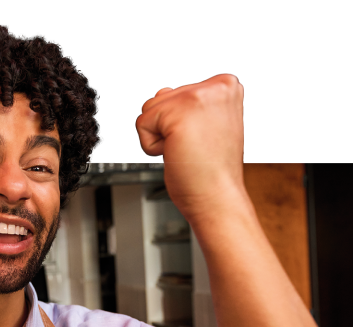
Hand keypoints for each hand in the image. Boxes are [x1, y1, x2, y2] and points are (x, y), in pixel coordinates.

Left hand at [135, 74, 245, 223]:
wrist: (217, 198)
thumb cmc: (211, 171)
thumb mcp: (205, 125)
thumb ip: (185, 104)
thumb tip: (162, 92)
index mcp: (226, 85)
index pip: (178, 93)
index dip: (179, 122)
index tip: (200, 140)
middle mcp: (218, 85)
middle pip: (161, 97)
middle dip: (168, 128)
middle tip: (193, 148)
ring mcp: (199, 96)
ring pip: (149, 108)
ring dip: (159, 136)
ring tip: (186, 150)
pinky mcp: (179, 112)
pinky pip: (142, 124)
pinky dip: (151, 146)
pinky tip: (176, 153)